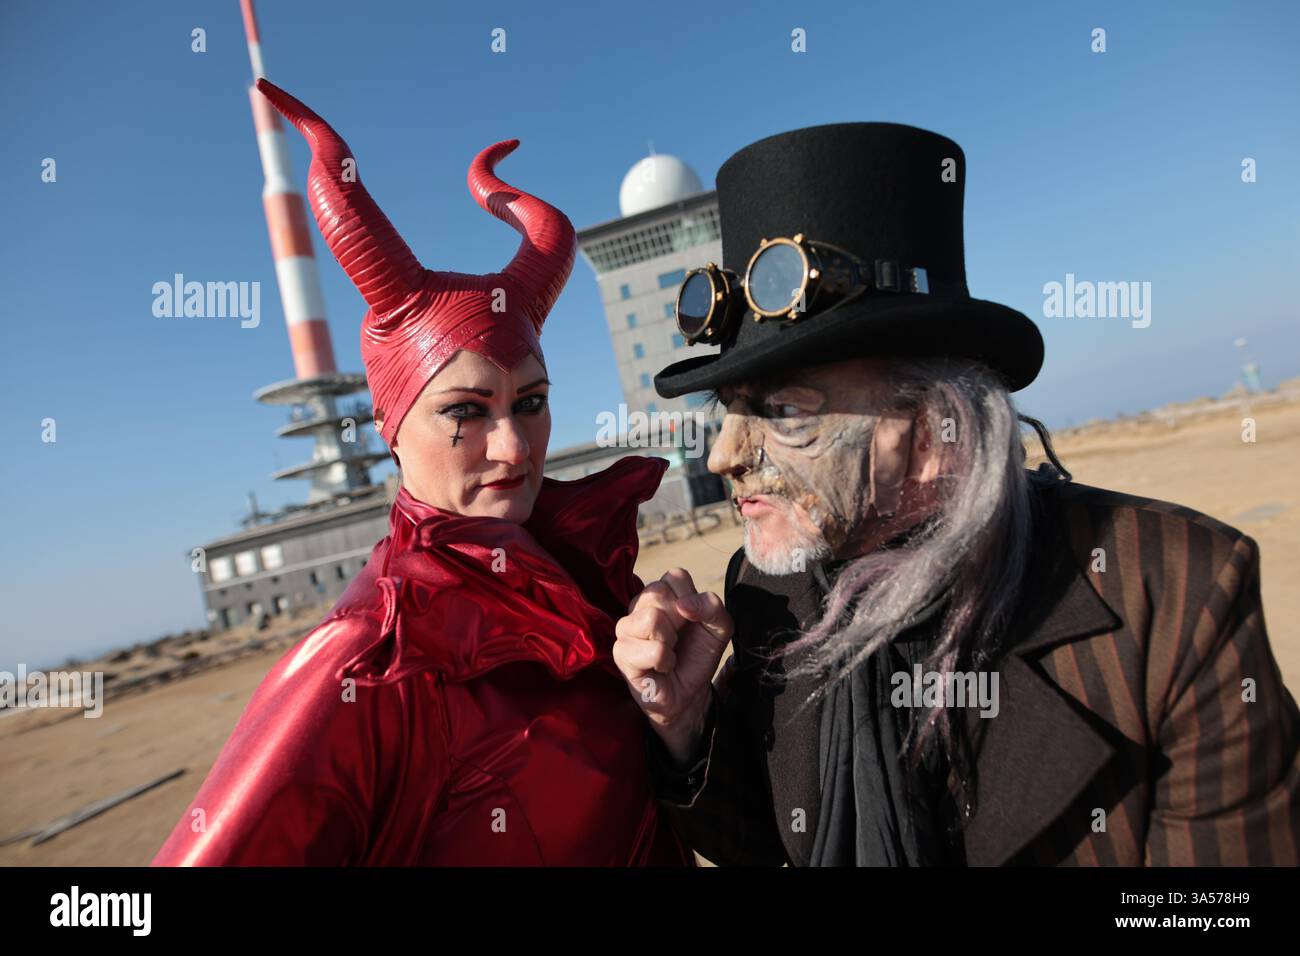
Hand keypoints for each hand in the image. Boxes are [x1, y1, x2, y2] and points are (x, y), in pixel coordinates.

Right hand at [613, 567, 733, 764]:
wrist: (688, 694)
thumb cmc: (697, 656)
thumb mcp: (719, 628)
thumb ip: (712, 606)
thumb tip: (684, 604)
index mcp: (662, 592)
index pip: (675, 576)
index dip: (692, 600)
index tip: (691, 621)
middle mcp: (639, 605)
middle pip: (658, 592)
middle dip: (679, 621)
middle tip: (678, 639)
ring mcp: (626, 627)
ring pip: (651, 618)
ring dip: (670, 641)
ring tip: (668, 652)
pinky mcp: (621, 652)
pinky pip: (652, 649)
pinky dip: (665, 661)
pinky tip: (661, 666)